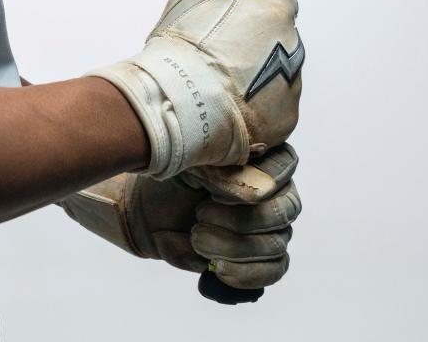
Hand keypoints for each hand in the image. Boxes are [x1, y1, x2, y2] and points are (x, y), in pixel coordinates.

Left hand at [57, 143, 300, 290]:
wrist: (141, 206)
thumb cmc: (166, 171)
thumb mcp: (187, 157)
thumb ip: (218, 161)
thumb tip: (248, 174)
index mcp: (259, 154)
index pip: (286, 164)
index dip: (255, 181)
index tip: (212, 188)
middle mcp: (273, 190)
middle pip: (282, 211)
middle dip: (240, 219)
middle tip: (200, 215)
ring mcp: (270, 226)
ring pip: (275, 243)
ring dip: (233, 246)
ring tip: (196, 236)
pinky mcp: (260, 257)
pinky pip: (273, 270)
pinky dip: (246, 273)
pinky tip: (217, 267)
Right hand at [81, 0, 303, 178]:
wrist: (181, 103)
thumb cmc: (184, 50)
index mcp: (273, 14)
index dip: (260, 3)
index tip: (244, 9)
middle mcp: (292, 48)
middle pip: (281, 37)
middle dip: (259, 41)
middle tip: (225, 51)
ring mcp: (292, 86)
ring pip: (279, 72)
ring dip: (259, 74)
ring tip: (222, 83)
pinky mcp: (286, 118)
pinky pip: (275, 105)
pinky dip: (257, 104)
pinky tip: (230, 104)